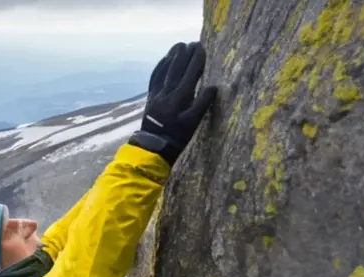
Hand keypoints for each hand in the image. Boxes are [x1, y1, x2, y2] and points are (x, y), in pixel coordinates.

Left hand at [129, 41, 216, 164]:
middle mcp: (167, 92)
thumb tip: (213, 87)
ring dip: (172, 57)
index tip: (201, 47)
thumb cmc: (177, 136)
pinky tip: (164, 61)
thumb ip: (203, 104)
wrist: (153, 146)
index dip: (196, 59)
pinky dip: (160, 67)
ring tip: (178, 45)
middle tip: (192, 43)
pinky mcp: (150, 97)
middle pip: (177, 68)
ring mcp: (157, 94)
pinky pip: (154, 78)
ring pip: (164, 71)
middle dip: (185, 54)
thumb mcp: (194, 123)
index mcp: (180, 97)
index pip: (190, 73)